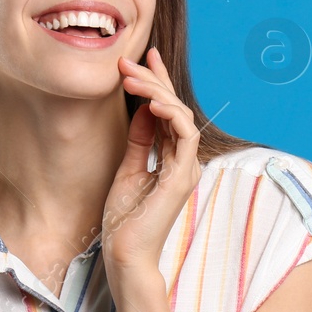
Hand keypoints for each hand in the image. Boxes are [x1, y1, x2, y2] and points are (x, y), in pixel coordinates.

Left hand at [104, 46, 201, 276]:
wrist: (125, 254)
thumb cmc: (125, 221)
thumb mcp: (128, 170)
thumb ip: (140, 141)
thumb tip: (144, 109)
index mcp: (172, 160)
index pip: (168, 113)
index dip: (158, 83)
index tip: (144, 57)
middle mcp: (184, 161)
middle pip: (175, 109)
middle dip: (152, 81)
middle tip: (127, 62)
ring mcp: (186, 169)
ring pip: (180, 116)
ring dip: (156, 92)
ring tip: (132, 78)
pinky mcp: (182, 178)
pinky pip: (184, 137)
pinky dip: (172, 116)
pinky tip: (154, 103)